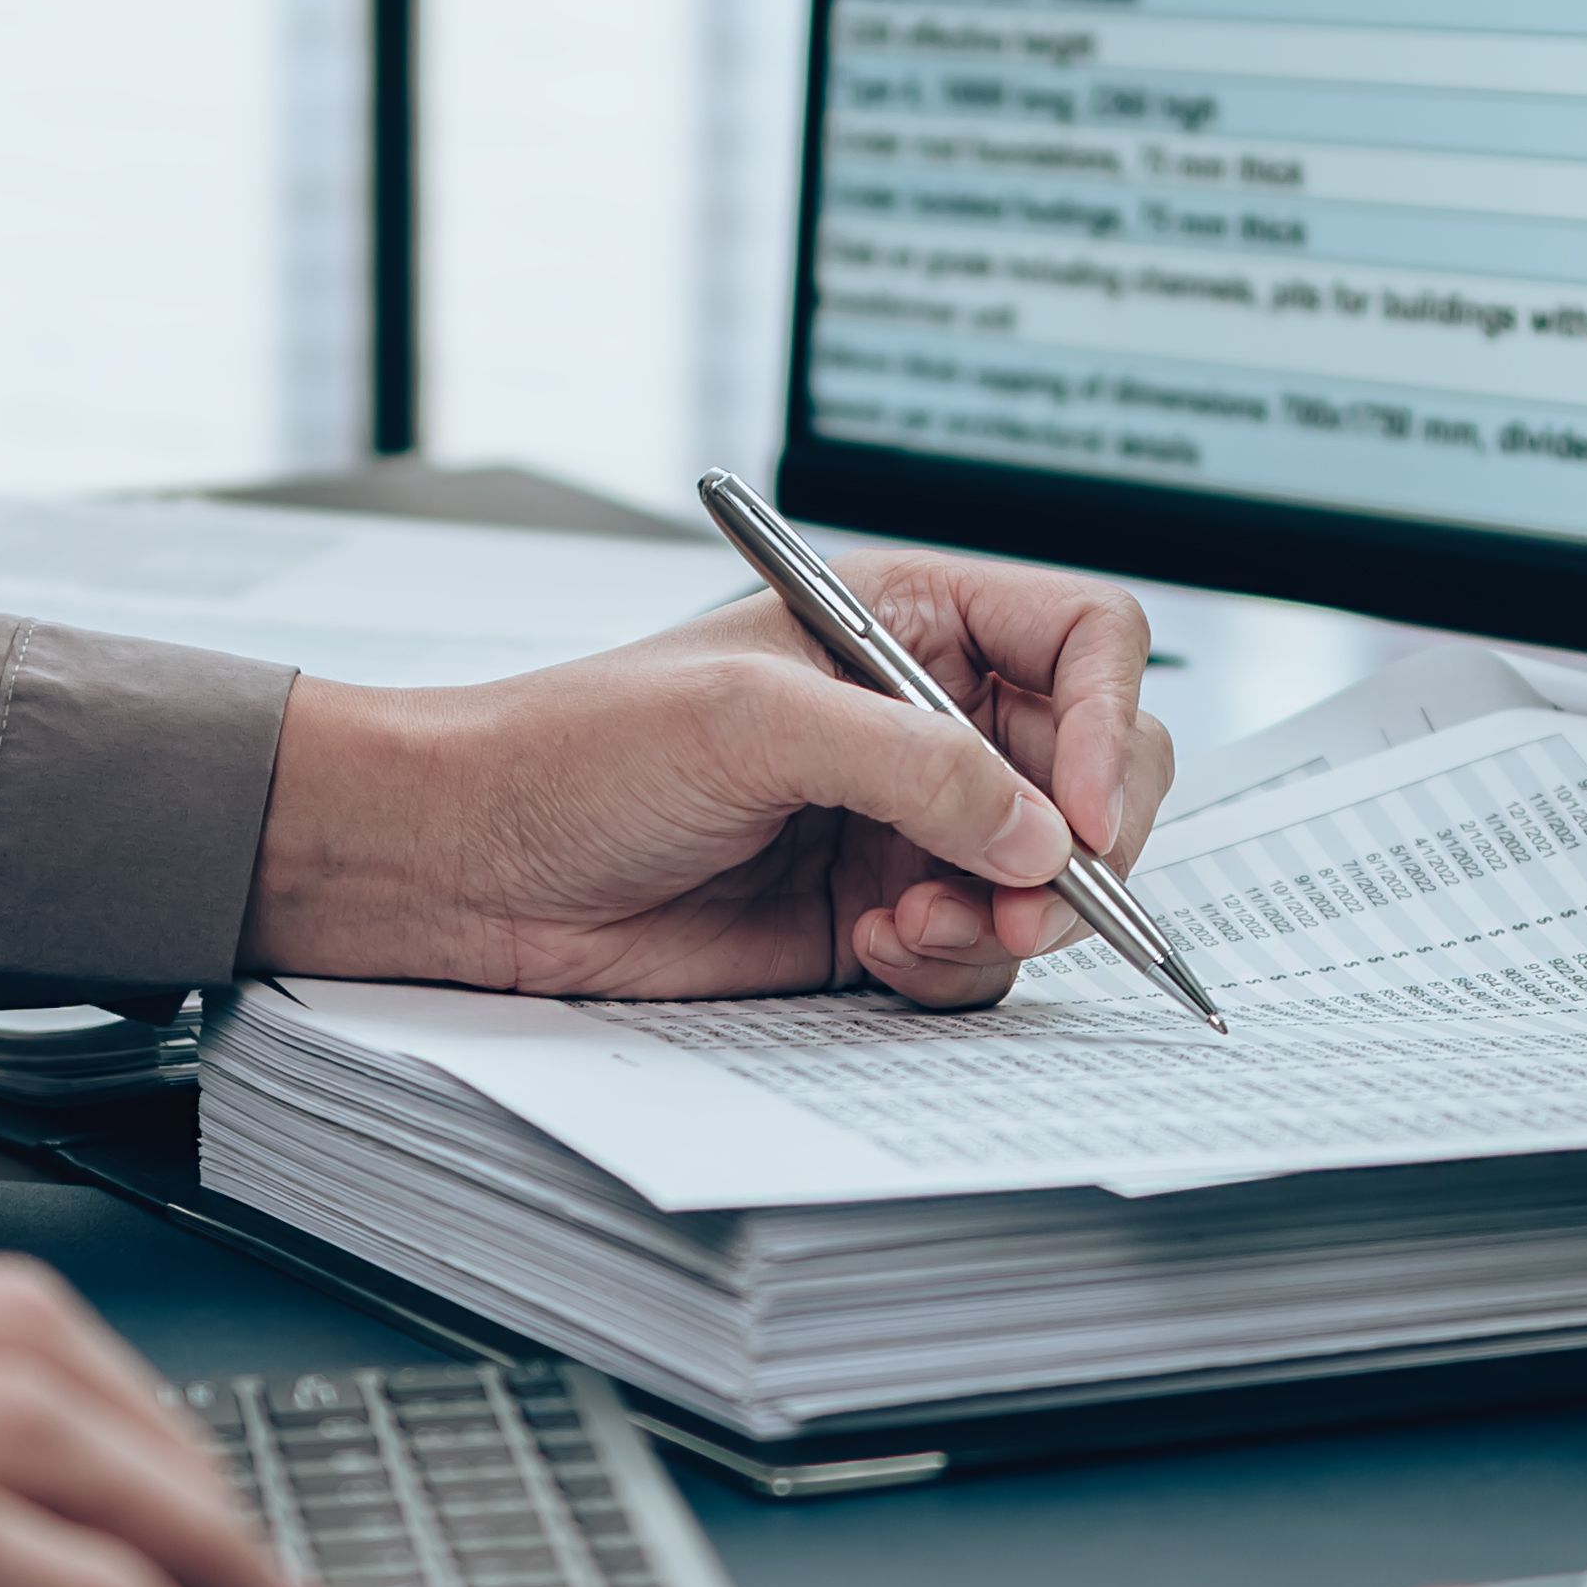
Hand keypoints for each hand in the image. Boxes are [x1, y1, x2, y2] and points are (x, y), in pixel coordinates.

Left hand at [244, 550, 1171, 1006]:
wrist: (473, 865)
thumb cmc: (578, 749)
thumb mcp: (751, 722)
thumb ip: (914, 766)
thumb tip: (1044, 837)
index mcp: (908, 621)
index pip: (1085, 640)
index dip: (1113, 719)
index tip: (1085, 811)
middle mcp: (923, 718)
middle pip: (1094, 771)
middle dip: (1081, 847)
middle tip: (1030, 904)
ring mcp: (904, 824)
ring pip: (1048, 880)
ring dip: (1007, 919)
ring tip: (909, 930)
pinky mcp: (876, 917)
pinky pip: (978, 953)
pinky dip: (949, 966)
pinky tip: (869, 951)